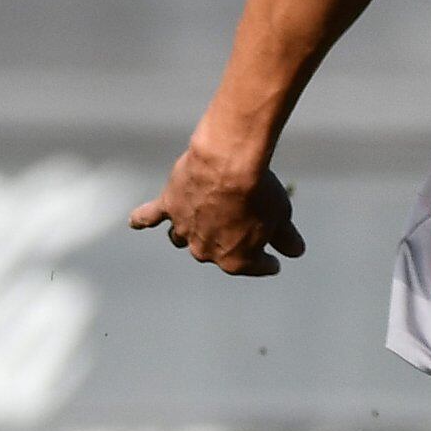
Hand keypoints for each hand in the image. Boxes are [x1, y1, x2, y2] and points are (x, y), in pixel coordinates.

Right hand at [130, 136, 306, 275]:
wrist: (229, 163)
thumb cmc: (259, 191)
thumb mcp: (281, 215)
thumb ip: (286, 237)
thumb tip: (295, 252)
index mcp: (235, 261)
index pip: (256, 266)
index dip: (268, 261)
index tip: (276, 259)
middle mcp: (204, 251)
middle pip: (215, 251)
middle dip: (229, 242)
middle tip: (244, 223)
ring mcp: (182, 229)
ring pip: (182, 238)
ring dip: (192, 233)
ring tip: (201, 222)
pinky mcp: (168, 206)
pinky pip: (149, 217)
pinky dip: (142, 220)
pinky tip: (135, 222)